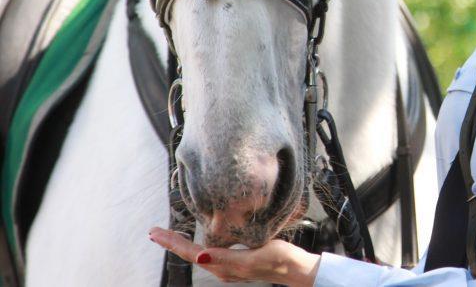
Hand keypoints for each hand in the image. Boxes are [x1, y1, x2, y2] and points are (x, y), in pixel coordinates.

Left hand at [148, 227, 320, 285]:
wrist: (296, 270)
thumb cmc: (279, 260)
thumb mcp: (254, 256)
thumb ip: (227, 257)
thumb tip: (200, 256)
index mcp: (224, 266)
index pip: (192, 253)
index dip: (173, 243)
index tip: (155, 233)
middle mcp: (223, 269)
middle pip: (191, 254)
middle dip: (172, 242)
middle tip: (155, 232)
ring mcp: (229, 267)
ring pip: (199, 255)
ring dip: (182, 245)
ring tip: (169, 235)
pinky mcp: (237, 263)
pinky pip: (210, 255)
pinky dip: (197, 246)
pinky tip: (198, 242)